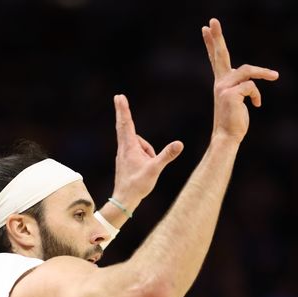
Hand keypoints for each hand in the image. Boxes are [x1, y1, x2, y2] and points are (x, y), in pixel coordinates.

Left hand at [110, 94, 183, 211]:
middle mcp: (124, 148)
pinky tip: (144, 169)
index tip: (119, 97)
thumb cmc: (138, 185)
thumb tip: (180, 144)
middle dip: (123, 112)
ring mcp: (123, 154)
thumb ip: (167, 155)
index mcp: (130, 147)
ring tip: (148, 167)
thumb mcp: (155, 169)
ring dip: (146, 150)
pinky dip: (143, 154)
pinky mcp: (125, 161)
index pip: (127, 124)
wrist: (124, 199)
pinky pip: (136, 151)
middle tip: (118, 97)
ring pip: (138, 144)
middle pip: (124, 126)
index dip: (124, 109)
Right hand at [201, 18, 278, 142]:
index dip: (212, 43)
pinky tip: (256, 105)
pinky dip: (257, 96)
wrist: (228, 137)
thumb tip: (251, 81)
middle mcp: (220, 82)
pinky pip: (252, 87)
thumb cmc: (235, 121)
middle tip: (212, 20)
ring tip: (274, 76)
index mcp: (221, 82)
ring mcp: (224, 87)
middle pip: (220, 55)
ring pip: (248, 71)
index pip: (216, 59)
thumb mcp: (238, 100)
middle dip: (217, 37)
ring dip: (264, 73)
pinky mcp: (231, 94)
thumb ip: (241, 87)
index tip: (206, 28)